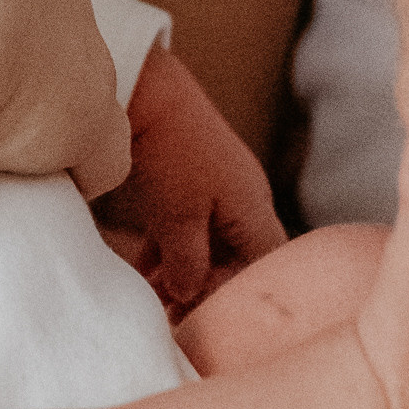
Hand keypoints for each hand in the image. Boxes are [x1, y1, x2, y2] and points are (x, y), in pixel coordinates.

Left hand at [95, 41, 286, 310]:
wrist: (142, 90)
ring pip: (209, 245)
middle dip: (211, 290)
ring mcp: (213, 189)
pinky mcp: (184, 182)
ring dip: (186, 274)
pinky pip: (185, 229)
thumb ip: (188, 262)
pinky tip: (146, 274)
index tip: (204, 313)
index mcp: (251, 205)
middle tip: (178, 317)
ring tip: (159, 303)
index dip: (241, 294)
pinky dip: (169, 254)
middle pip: (238, 258)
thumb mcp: (178, 217)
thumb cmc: (168, 150)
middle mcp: (240, 199)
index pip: (266, 263)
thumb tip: (189, 295)